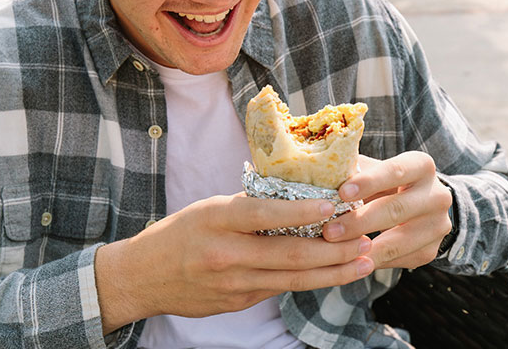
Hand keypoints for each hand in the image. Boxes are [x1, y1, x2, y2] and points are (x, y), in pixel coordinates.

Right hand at [95, 194, 373, 332]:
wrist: (143, 276)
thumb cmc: (180, 233)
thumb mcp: (210, 208)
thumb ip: (249, 210)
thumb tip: (296, 205)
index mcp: (217, 219)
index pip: (263, 213)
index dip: (300, 212)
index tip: (332, 207)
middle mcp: (226, 253)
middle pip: (287, 255)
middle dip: (332, 251)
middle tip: (364, 242)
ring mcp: (232, 284)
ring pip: (291, 280)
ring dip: (331, 272)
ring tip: (361, 263)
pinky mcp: (237, 303)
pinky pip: (278, 290)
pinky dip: (307, 281)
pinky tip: (331, 274)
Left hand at [322, 153, 452, 269]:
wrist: (421, 203)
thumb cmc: (384, 180)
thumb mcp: (374, 168)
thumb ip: (354, 170)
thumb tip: (319, 175)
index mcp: (421, 166)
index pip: (396, 171)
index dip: (369, 182)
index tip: (342, 192)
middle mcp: (437, 195)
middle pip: (397, 209)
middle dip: (360, 221)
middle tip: (329, 231)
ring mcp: (437, 225)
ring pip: (399, 241)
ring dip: (365, 248)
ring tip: (335, 251)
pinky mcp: (431, 251)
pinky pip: (399, 260)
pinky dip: (373, 261)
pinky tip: (350, 262)